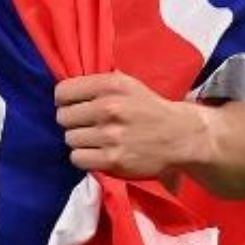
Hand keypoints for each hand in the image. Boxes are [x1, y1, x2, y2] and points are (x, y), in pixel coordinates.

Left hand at [54, 71, 209, 179]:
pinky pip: (78, 158)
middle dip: (72, 122)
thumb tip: (62, 90)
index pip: (62, 92)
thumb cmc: (149, 108)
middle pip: (63, 117)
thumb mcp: (126, 84)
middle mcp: (109, 108)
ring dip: (80, 141)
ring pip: (69, 139)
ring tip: (95, 139)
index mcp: (110, 86)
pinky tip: (97, 153)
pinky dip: (84, 157)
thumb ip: (96, 84)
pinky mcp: (114, 160)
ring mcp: (111, 135)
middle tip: (87, 125)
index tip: (74, 106)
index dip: (65, 101)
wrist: (182, 136)